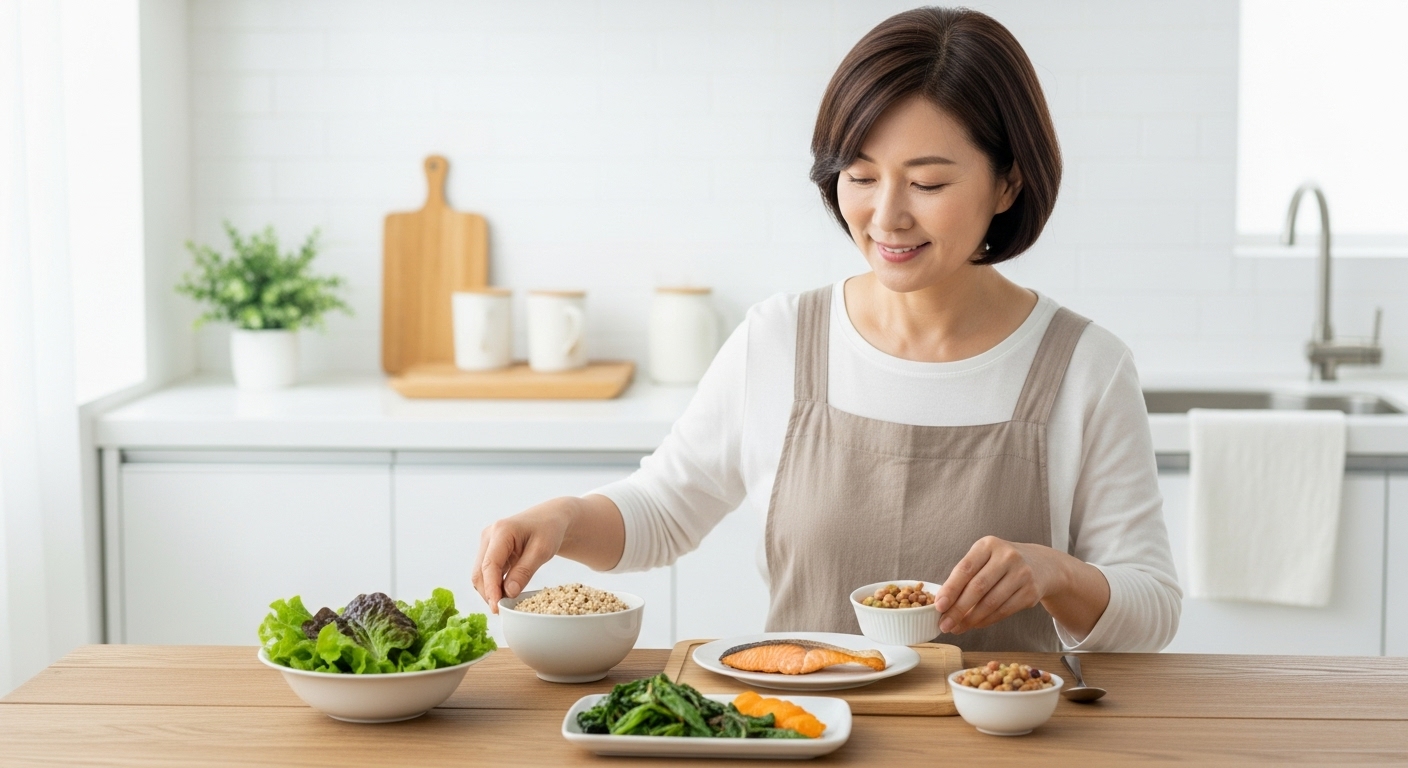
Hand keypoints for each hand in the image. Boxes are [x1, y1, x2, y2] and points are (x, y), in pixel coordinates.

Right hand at [471, 497, 575, 612]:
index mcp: (501, 531)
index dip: (491, 588)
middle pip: (480, 572)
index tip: (496, 607)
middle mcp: (489, 535)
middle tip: (501, 611)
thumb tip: (508, 593)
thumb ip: (525, 571)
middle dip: (488, 593)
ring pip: (480, 574)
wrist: (551, 518)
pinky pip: (486, 572)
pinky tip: (504, 594)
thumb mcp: (542, 551)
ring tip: (504, 604)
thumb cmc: (549, 530)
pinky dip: (493, 584)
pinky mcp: (490, 550)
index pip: (490, 565)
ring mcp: (487, 542)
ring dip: (489, 590)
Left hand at [933, 536, 1061, 634]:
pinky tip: (975, 624)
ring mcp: (1022, 574)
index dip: (951, 589)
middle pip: (978, 587)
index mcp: (988, 545)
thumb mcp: (984, 558)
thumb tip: (943, 604)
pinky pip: (1004, 611)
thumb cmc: (1001, 563)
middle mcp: (1007, 557)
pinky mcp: (1031, 592)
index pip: (965, 568)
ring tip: (957, 627)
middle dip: (958, 609)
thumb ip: (965, 576)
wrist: (1040, 564)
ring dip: (971, 619)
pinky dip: (986, 620)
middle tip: (945, 624)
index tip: (939, 606)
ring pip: (991, 603)